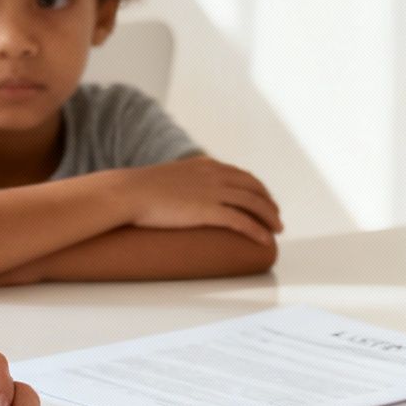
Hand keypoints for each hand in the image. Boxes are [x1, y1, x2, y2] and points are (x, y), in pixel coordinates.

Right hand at [115, 157, 282, 244]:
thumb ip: (180, 184)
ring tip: (277, 230)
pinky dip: (257, 230)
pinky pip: (242, 221)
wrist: (128, 193)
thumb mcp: (167, 178)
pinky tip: (265, 240)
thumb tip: (177, 198)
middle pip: (254, 187)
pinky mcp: (208, 210)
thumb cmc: (138, 190)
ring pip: (253, 203)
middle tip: (275, 217)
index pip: (242, 175)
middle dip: (269, 203)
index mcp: (206, 165)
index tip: (264, 200)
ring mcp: (213, 192)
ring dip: (270, 217)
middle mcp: (215, 175)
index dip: (258, 189)